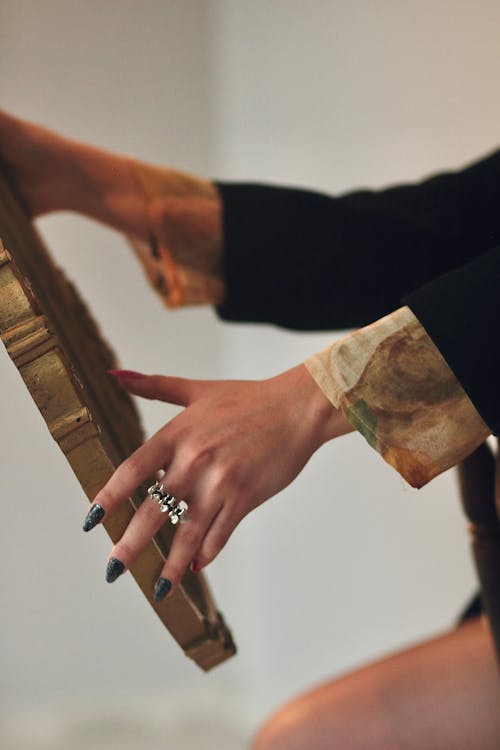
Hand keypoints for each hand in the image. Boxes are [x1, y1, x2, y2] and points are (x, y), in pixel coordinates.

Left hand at [83, 364, 352, 599]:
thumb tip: (114, 375)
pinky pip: (220, 534)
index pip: (132, 471)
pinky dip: (207, 553)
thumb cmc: (249, 397)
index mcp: (178, 434)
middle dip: (130, 544)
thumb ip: (154, 386)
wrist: (297, 408)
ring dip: (171, 565)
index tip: (92, 519)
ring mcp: (220, 482)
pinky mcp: (245, 497)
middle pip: (152, 510)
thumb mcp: (198, 389)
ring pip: (187, 533)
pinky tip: (196, 567)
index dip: (108, 497)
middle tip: (113, 569)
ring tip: (158, 588)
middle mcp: (193, 460)